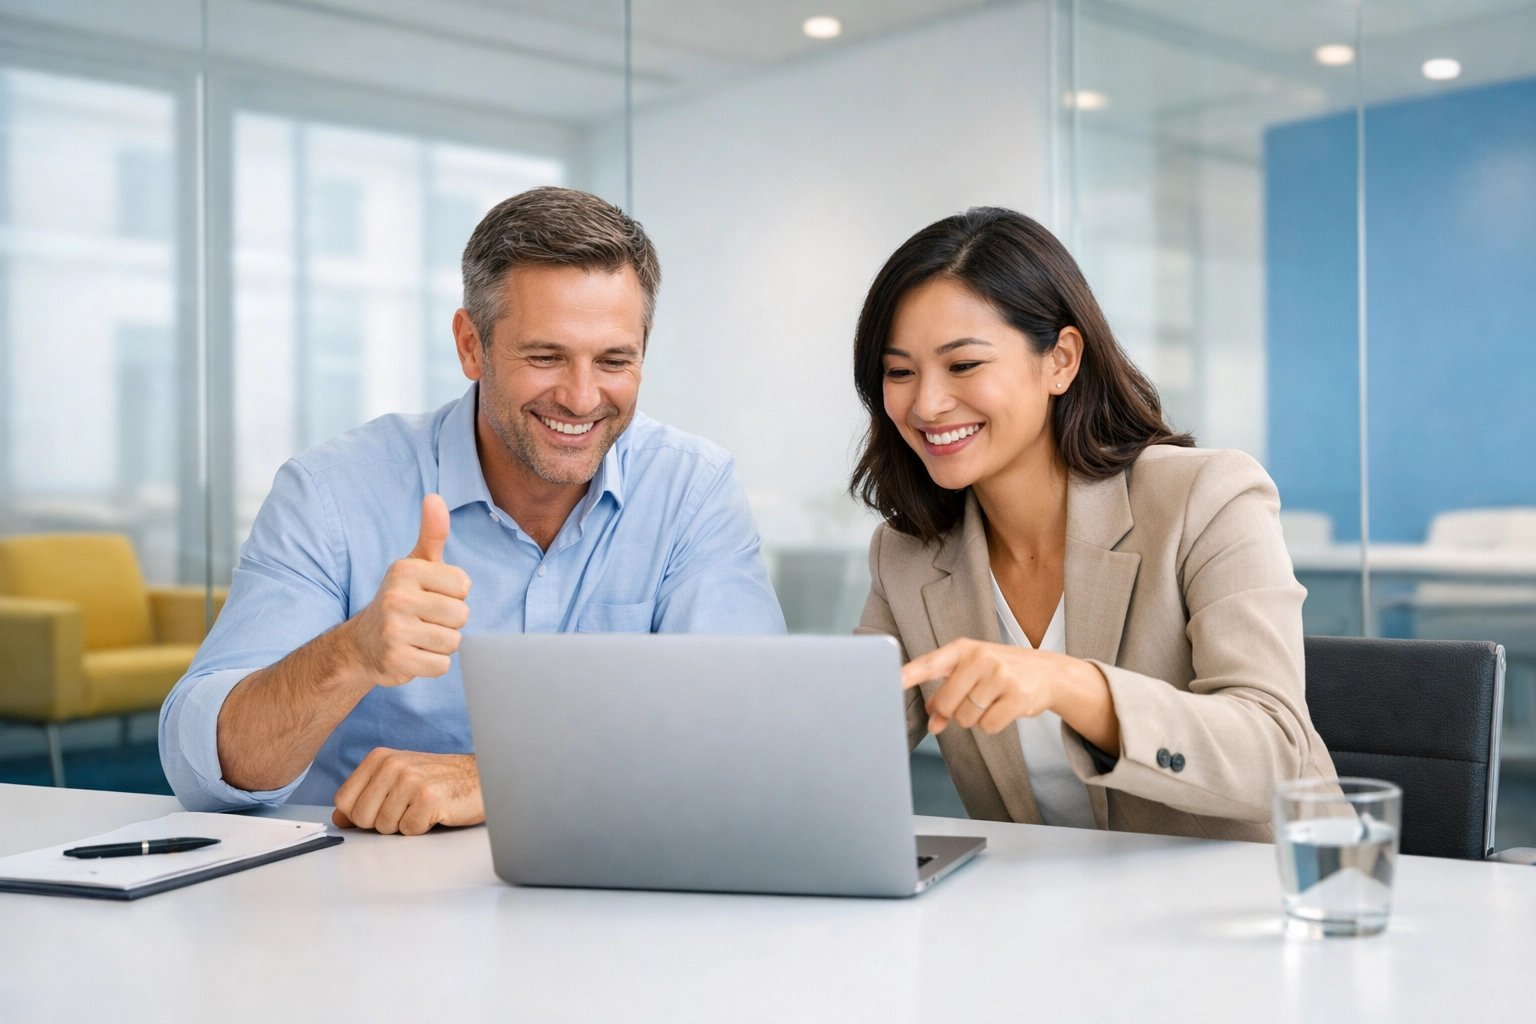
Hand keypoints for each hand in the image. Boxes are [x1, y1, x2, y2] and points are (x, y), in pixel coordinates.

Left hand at [331, 748, 483, 834]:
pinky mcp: (428, 798)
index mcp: (380, 758)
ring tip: (422, 808)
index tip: (381, 809)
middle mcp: (393, 764)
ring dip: (404, 825)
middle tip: (407, 809)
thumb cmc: (440, 781)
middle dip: (382, 823)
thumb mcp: (397, 780)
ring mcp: (410, 780)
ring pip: (384, 827)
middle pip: (361, 816)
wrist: (481, 777)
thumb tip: (339, 818)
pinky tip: (435, 812)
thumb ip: (366, 796)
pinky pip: (409, 830)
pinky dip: (422, 828)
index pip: (343, 800)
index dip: (359, 814)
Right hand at [348, 494, 470, 686]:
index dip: (454, 594)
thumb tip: (435, 498)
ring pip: (453, 641)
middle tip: (425, 620)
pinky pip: (441, 666)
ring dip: (441, 644)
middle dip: (449, 622)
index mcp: (405, 570)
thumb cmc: (400, 599)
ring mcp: (394, 630)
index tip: (432, 595)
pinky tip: (414, 654)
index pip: (464, 585)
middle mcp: (397, 598)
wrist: (361, 645)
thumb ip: (432, 533)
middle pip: (461, 615)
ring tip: (419, 636)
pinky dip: (432, 664)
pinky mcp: (396, 660)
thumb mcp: (415, 564)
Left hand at [901, 638, 1120, 751]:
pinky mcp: (1018, 695)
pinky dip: (993, 725)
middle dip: (952, 712)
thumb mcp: (972, 673)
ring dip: (975, 719)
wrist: (1049, 672)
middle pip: (946, 703)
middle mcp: (981, 657)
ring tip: (992, 702)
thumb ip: (947, 693)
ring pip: (966, 718)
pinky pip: (988, 727)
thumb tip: (932, 722)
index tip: (893, 681)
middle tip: (971, 703)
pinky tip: (1004, 709)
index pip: (930, 663)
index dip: (910, 674)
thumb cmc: (1001, 672)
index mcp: (963, 649)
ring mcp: (1000, 675)